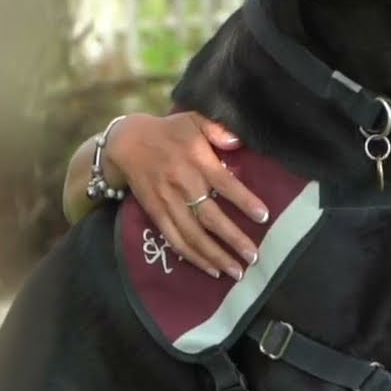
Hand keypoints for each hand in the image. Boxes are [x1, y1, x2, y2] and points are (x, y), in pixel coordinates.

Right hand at [106, 112, 267, 279]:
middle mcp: (182, 185)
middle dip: (233, 240)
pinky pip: (174, 240)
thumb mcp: (194, 119)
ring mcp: (167, 202)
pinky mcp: (156, 214)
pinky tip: (210, 268)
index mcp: (196, 161)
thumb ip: (217, 127)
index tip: (264, 216)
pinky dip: (192, 257)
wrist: (127, 143)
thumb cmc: (171, 131)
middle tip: (254, 257)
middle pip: (210, 218)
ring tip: (236, 271)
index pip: (225, 184)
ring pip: (192, 236)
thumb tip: (237, 140)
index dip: (244, 201)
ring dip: (214, 256)